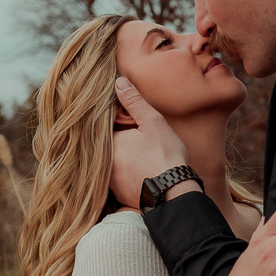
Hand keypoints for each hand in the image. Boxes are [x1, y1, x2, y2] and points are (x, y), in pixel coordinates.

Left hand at [110, 77, 191, 207]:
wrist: (173, 193)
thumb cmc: (165, 156)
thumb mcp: (153, 123)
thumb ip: (134, 102)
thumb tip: (118, 82)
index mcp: (108, 142)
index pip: (104, 126)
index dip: (117, 122)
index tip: (128, 122)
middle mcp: (102, 162)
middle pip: (107, 145)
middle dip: (119, 141)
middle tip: (138, 142)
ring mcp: (108, 180)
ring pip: (111, 163)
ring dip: (121, 159)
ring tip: (140, 157)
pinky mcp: (117, 193)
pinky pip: (117, 180)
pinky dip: (126, 175)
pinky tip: (139, 173)